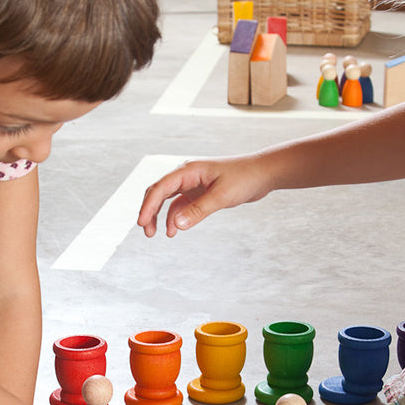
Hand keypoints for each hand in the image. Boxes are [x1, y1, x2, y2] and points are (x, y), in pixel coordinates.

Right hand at [137, 155, 272, 237]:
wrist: (263, 173)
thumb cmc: (244, 178)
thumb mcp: (222, 196)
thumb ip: (199, 210)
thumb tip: (177, 225)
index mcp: (188, 170)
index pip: (160, 188)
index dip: (148, 205)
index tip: (142, 222)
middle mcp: (187, 175)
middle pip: (159, 192)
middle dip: (149, 211)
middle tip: (146, 231)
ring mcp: (193, 184)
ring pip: (168, 200)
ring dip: (161, 216)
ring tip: (156, 234)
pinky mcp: (200, 192)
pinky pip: (181, 205)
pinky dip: (176, 217)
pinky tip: (175, 230)